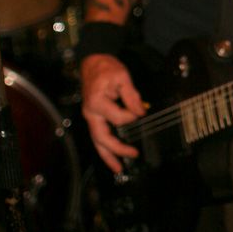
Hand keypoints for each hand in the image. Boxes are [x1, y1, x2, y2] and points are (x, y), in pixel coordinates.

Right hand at [80, 54, 145, 172]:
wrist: (92, 63)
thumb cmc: (106, 68)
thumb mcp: (122, 76)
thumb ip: (131, 95)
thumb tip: (141, 111)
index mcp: (97, 102)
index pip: (118, 118)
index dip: (133, 117)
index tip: (142, 113)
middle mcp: (90, 113)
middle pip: (102, 138)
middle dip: (118, 149)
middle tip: (134, 154)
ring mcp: (90, 117)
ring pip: (97, 141)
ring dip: (108, 156)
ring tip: (119, 168)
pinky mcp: (93, 117)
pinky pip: (98, 135)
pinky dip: (105, 148)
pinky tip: (113, 156)